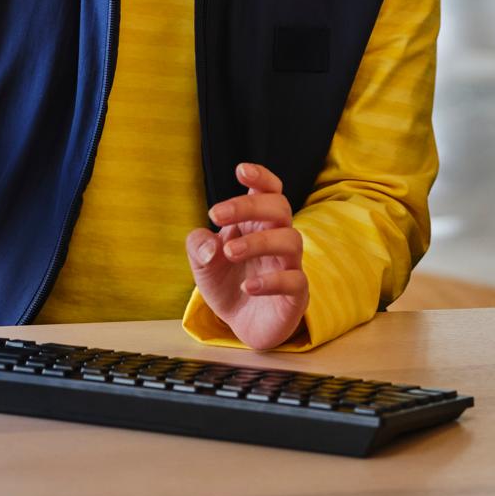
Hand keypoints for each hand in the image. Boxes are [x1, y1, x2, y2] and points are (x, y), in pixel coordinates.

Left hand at [185, 162, 308, 350]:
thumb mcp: (202, 262)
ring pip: (291, 240)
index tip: (240, 171)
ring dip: (259, 241)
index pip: (270, 190)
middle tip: (217, 214)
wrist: (239, 324)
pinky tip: (246, 286)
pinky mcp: (296, 295)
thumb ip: (198, 245)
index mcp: (258, 223)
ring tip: (229, 252)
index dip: (261, 177)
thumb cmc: (226, 282)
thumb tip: (210, 245)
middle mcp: (278, 238)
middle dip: (250, 206)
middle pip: (280, 207)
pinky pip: (295, 281)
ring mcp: (290, 265)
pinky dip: (271, 281)